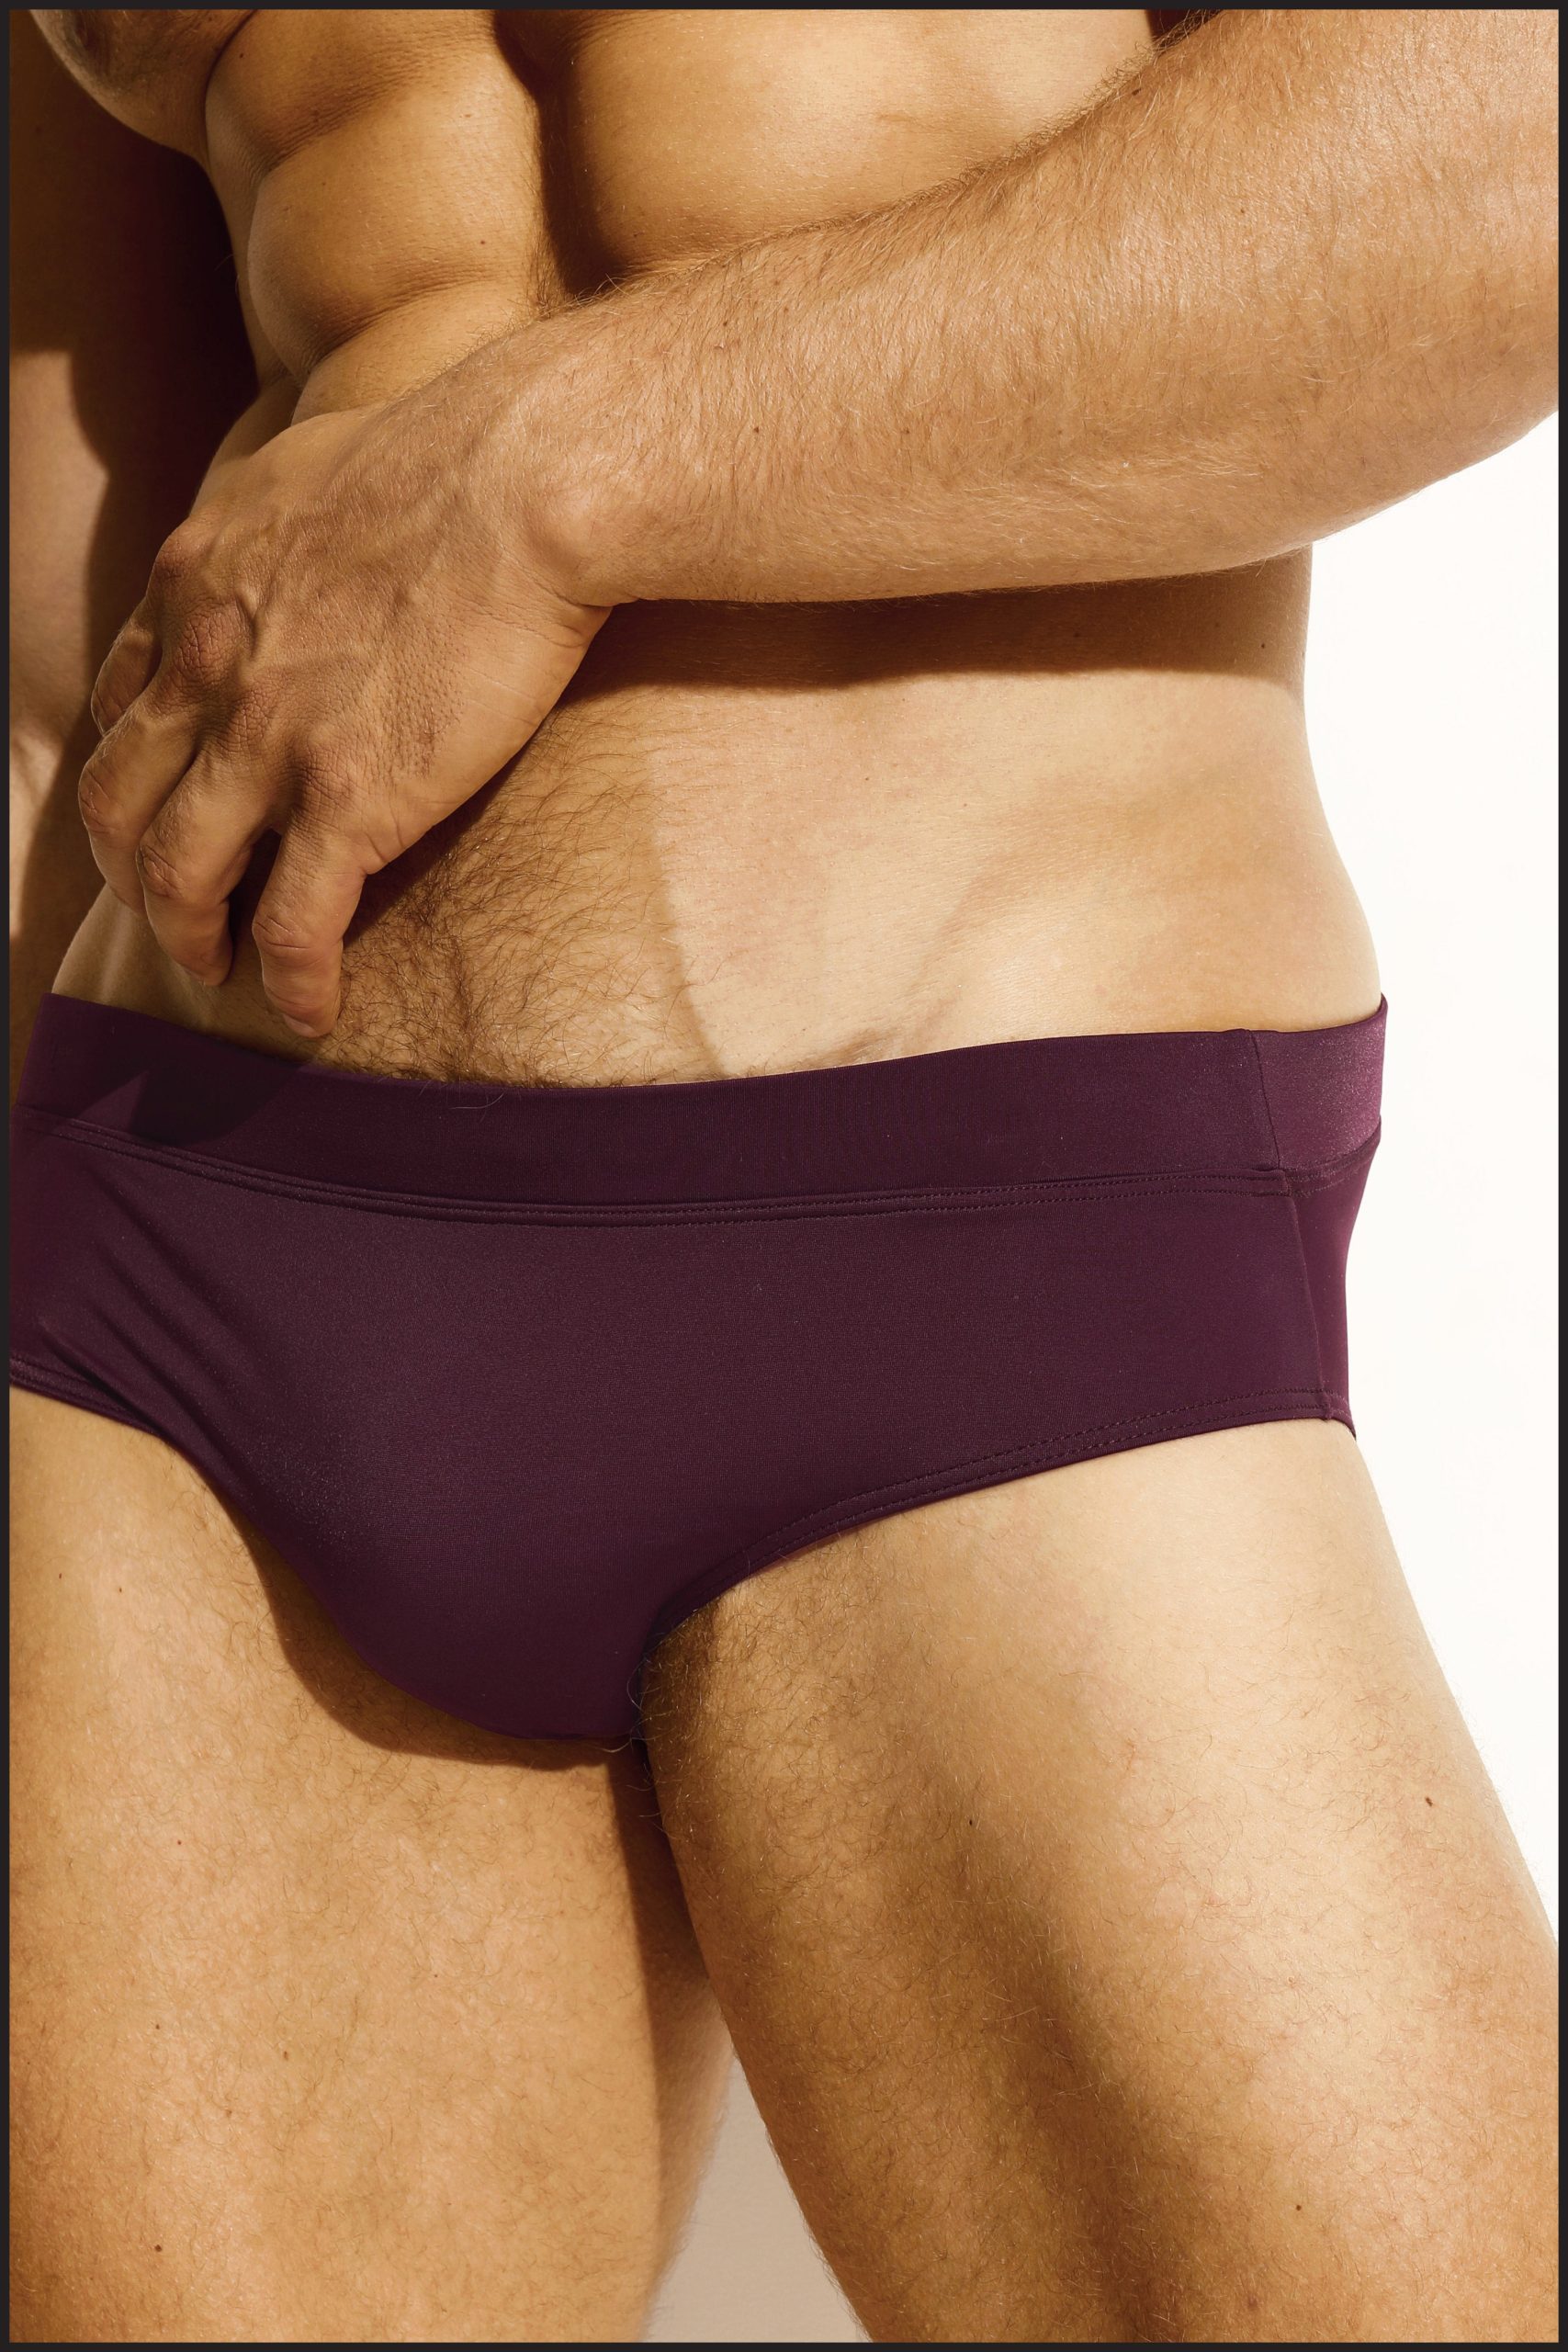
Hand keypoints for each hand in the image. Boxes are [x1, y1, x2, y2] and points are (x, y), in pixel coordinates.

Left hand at [80, 345, 607, 1035]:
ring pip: (178, 873)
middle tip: (169, 911)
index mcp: (195, 582)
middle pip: (119, 800)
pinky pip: (293, 921)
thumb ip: (279, 517)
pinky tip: (309, 1010)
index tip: (160, 806)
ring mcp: (270, 739)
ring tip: (218, 971)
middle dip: (131, 871)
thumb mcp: (312, 462)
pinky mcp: (350, 798)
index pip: (120, 703)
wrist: (528, 476)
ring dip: (187, 936)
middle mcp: (208, 665)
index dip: (129, 771)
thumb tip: (297, 524)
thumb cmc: (459, 451)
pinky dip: (290, 979)